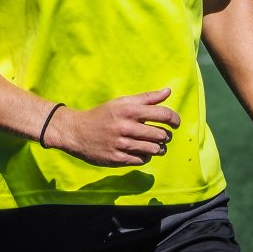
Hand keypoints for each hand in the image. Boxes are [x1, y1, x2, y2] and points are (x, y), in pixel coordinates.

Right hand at [43, 87, 179, 166]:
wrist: (77, 132)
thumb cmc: (103, 115)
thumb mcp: (122, 102)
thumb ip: (147, 98)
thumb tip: (168, 91)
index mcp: (129, 110)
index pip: (163, 114)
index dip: (174, 119)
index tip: (176, 123)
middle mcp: (126, 127)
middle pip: (161, 134)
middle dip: (166, 135)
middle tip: (163, 135)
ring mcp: (122, 145)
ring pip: (154, 149)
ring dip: (159, 148)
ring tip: (155, 144)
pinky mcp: (118, 159)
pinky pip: (143, 160)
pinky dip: (146, 156)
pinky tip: (141, 151)